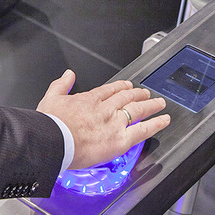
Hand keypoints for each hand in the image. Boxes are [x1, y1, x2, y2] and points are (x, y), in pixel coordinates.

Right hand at [37, 70, 170, 169]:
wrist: (53, 141)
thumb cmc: (50, 125)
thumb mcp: (50, 98)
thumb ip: (61, 85)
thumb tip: (68, 74)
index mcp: (89, 99)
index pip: (109, 90)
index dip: (120, 87)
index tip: (126, 86)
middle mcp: (105, 109)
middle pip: (126, 97)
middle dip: (138, 94)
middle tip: (145, 93)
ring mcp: (114, 123)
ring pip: (137, 109)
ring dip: (150, 104)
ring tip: (159, 103)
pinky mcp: (120, 139)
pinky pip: (142, 130)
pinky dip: (156, 124)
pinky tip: (164, 120)